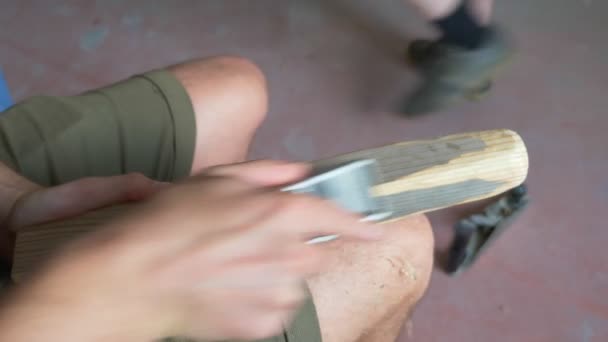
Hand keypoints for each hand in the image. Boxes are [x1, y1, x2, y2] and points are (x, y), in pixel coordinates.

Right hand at [0, 161, 383, 340]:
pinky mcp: (262, 323)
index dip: (359, 222)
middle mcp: (287, 253)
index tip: (374, 228)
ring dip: (275, 273)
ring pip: (295, 281)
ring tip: (232, 267)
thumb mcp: (217, 178)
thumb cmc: (172, 222)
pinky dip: (261, 299)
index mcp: (280, 213)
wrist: (137, 276)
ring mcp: (276, 292)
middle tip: (253, 243)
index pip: (337, 216)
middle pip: (313, 250)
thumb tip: (302, 173)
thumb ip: (269, 173)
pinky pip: (276, 308)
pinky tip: (229, 289)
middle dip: (294, 245)